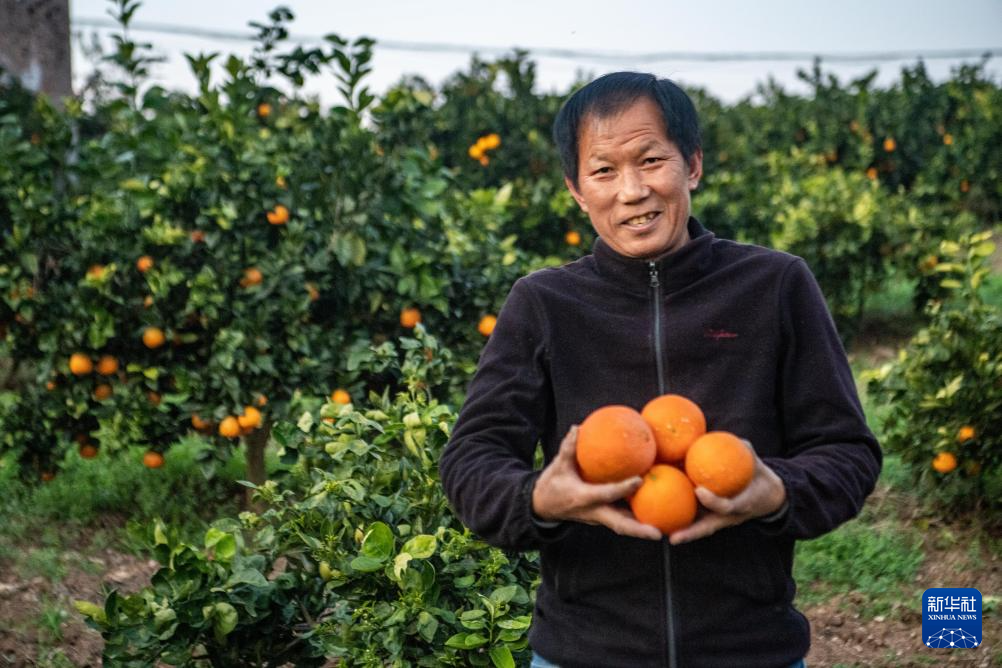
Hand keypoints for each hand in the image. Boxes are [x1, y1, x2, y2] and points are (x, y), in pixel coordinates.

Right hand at [532, 425, 661, 540]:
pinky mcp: (603, 518)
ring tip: (665, 528)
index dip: (623, 488)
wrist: (543, 507)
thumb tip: (578, 428)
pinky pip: (622, 519)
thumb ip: (568, 449)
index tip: (640, 480)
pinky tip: (654, 513)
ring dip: (642, 528)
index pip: (607, 494)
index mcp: (584, 498)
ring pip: (623, 525)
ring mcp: (599, 518)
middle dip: (639, 530)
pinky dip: (637, 519)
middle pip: (620, 524)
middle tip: (658, 533)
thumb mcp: (557, 466)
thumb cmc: (552, 485)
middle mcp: (594, 513)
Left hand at [668, 441, 786, 544]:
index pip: (726, 507)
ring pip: (698, 527)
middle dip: (690, 533)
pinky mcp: (711, 516)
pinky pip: (694, 517)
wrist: (766, 495)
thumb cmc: (759, 477)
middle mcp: (727, 517)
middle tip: (674, 537)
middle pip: (706, 527)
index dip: (714, 501)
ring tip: (659, 531)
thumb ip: (746, 452)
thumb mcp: (757, 464)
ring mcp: (718, 519)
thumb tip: (736, 441)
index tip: (700, 491)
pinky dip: (678, 515)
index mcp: (742, 506)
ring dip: (680, 530)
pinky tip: (658, 509)